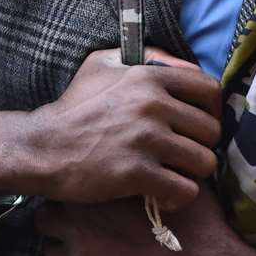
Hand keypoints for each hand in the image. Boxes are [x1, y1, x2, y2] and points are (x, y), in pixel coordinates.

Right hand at [0, 47, 221, 209]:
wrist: (43, 147)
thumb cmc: (74, 107)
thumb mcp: (102, 64)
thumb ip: (145, 57)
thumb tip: (180, 64)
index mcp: (148, 77)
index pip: (210, 90)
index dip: (212, 110)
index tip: (199, 124)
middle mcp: (152, 105)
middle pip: (211, 131)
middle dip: (202, 146)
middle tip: (183, 155)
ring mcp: (146, 140)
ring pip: (204, 162)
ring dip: (192, 173)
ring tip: (174, 176)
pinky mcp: (137, 173)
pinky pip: (184, 190)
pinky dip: (178, 198)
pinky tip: (163, 197)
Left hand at [35, 180, 255, 255]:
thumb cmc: (195, 222)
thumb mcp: (182, 180)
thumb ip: (160, 166)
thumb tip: (157, 155)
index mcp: (111, 172)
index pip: (76, 161)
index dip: (83, 170)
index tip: (90, 176)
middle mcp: (88, 197)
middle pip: (54, 187)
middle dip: (64, 192)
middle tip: (80, 199)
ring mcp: (78, 230)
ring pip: (44, 218)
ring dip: (57, 222)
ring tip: (76, 226)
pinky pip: (51, 254)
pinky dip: (62, 252)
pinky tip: (82, 252)